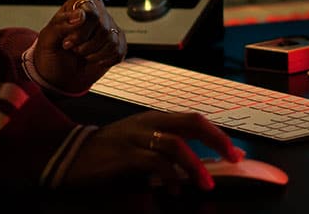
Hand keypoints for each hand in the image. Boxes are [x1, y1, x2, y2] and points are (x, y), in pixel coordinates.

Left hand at [33, 0, 125, 94]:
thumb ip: (61, 23)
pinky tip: (93, 60)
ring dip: (94, 54)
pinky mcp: (117, 43)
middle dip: (86, 45)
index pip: (90, 11)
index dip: (81, 30)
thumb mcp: (47, 38)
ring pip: (111, 40)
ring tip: (82, 55)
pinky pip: (119, 51)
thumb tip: (80, 15)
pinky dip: (104, 60)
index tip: (68, 43)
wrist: (59, 75)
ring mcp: (109, 27)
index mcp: (79, 5)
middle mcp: (97, 12)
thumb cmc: (52, 53)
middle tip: (73, 50)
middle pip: (103, 27)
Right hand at [61, 110, 243, 191]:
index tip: (235, 152)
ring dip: (195, 166)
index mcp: (155, 118)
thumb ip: (165, 153)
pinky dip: (170, 176)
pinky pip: (155, 161)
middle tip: (234, 159)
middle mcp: (149, 121)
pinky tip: (174, 190)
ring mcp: (137, 135)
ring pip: (176, 143)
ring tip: (205, 184)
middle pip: (192, 121)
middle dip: (217, 140)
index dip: (218, 135)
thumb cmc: (109, 154)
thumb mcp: (140, 148)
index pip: (194, 119)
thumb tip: (196, 168)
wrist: (72, 154)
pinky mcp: (125, 153)